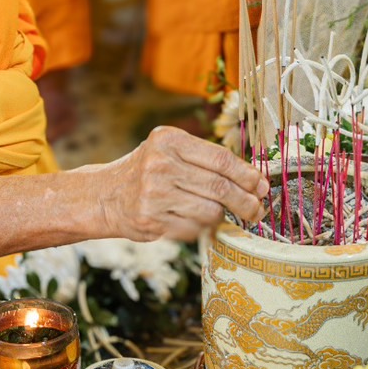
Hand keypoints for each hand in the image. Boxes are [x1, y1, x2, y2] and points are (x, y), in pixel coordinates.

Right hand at [100, 127, 268, 241]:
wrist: (105, 195)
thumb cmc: (147, 171)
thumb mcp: (169, 150)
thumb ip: (205, 158)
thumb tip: (253, 179)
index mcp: (169, 139)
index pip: (221, 159)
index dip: (247, 175)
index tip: (262, 185)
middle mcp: (160, 164)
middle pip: (220, 187)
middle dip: (246, 201)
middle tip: (257, 209)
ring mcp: (154, 194)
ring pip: (210, 211)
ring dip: (223, 216)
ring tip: (225, 215)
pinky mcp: (152, 220)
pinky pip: (194, 228)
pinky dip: (203, 227)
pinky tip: (198, 221)